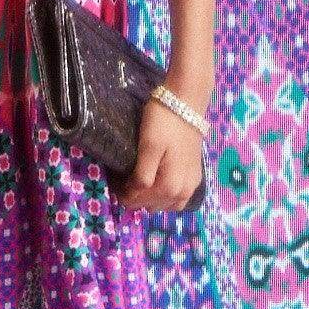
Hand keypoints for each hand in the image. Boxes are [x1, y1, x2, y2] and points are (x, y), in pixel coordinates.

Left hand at [117, 94, 205, 211]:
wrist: (186, 103)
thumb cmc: (163, 122)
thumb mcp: (148, 147)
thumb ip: (141, 176)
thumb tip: (131, 194)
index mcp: (169, 187)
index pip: (136, 200)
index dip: (121, 191)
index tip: (114, 177)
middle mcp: (182, 193)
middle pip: (149, 205)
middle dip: (135, 195)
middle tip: (125, 176)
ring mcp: (190, 187)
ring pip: (163, 205)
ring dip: (149, 197)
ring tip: (140, 179)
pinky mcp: (194, 179)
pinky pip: (177, 199)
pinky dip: (165, 196)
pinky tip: (157, 182)